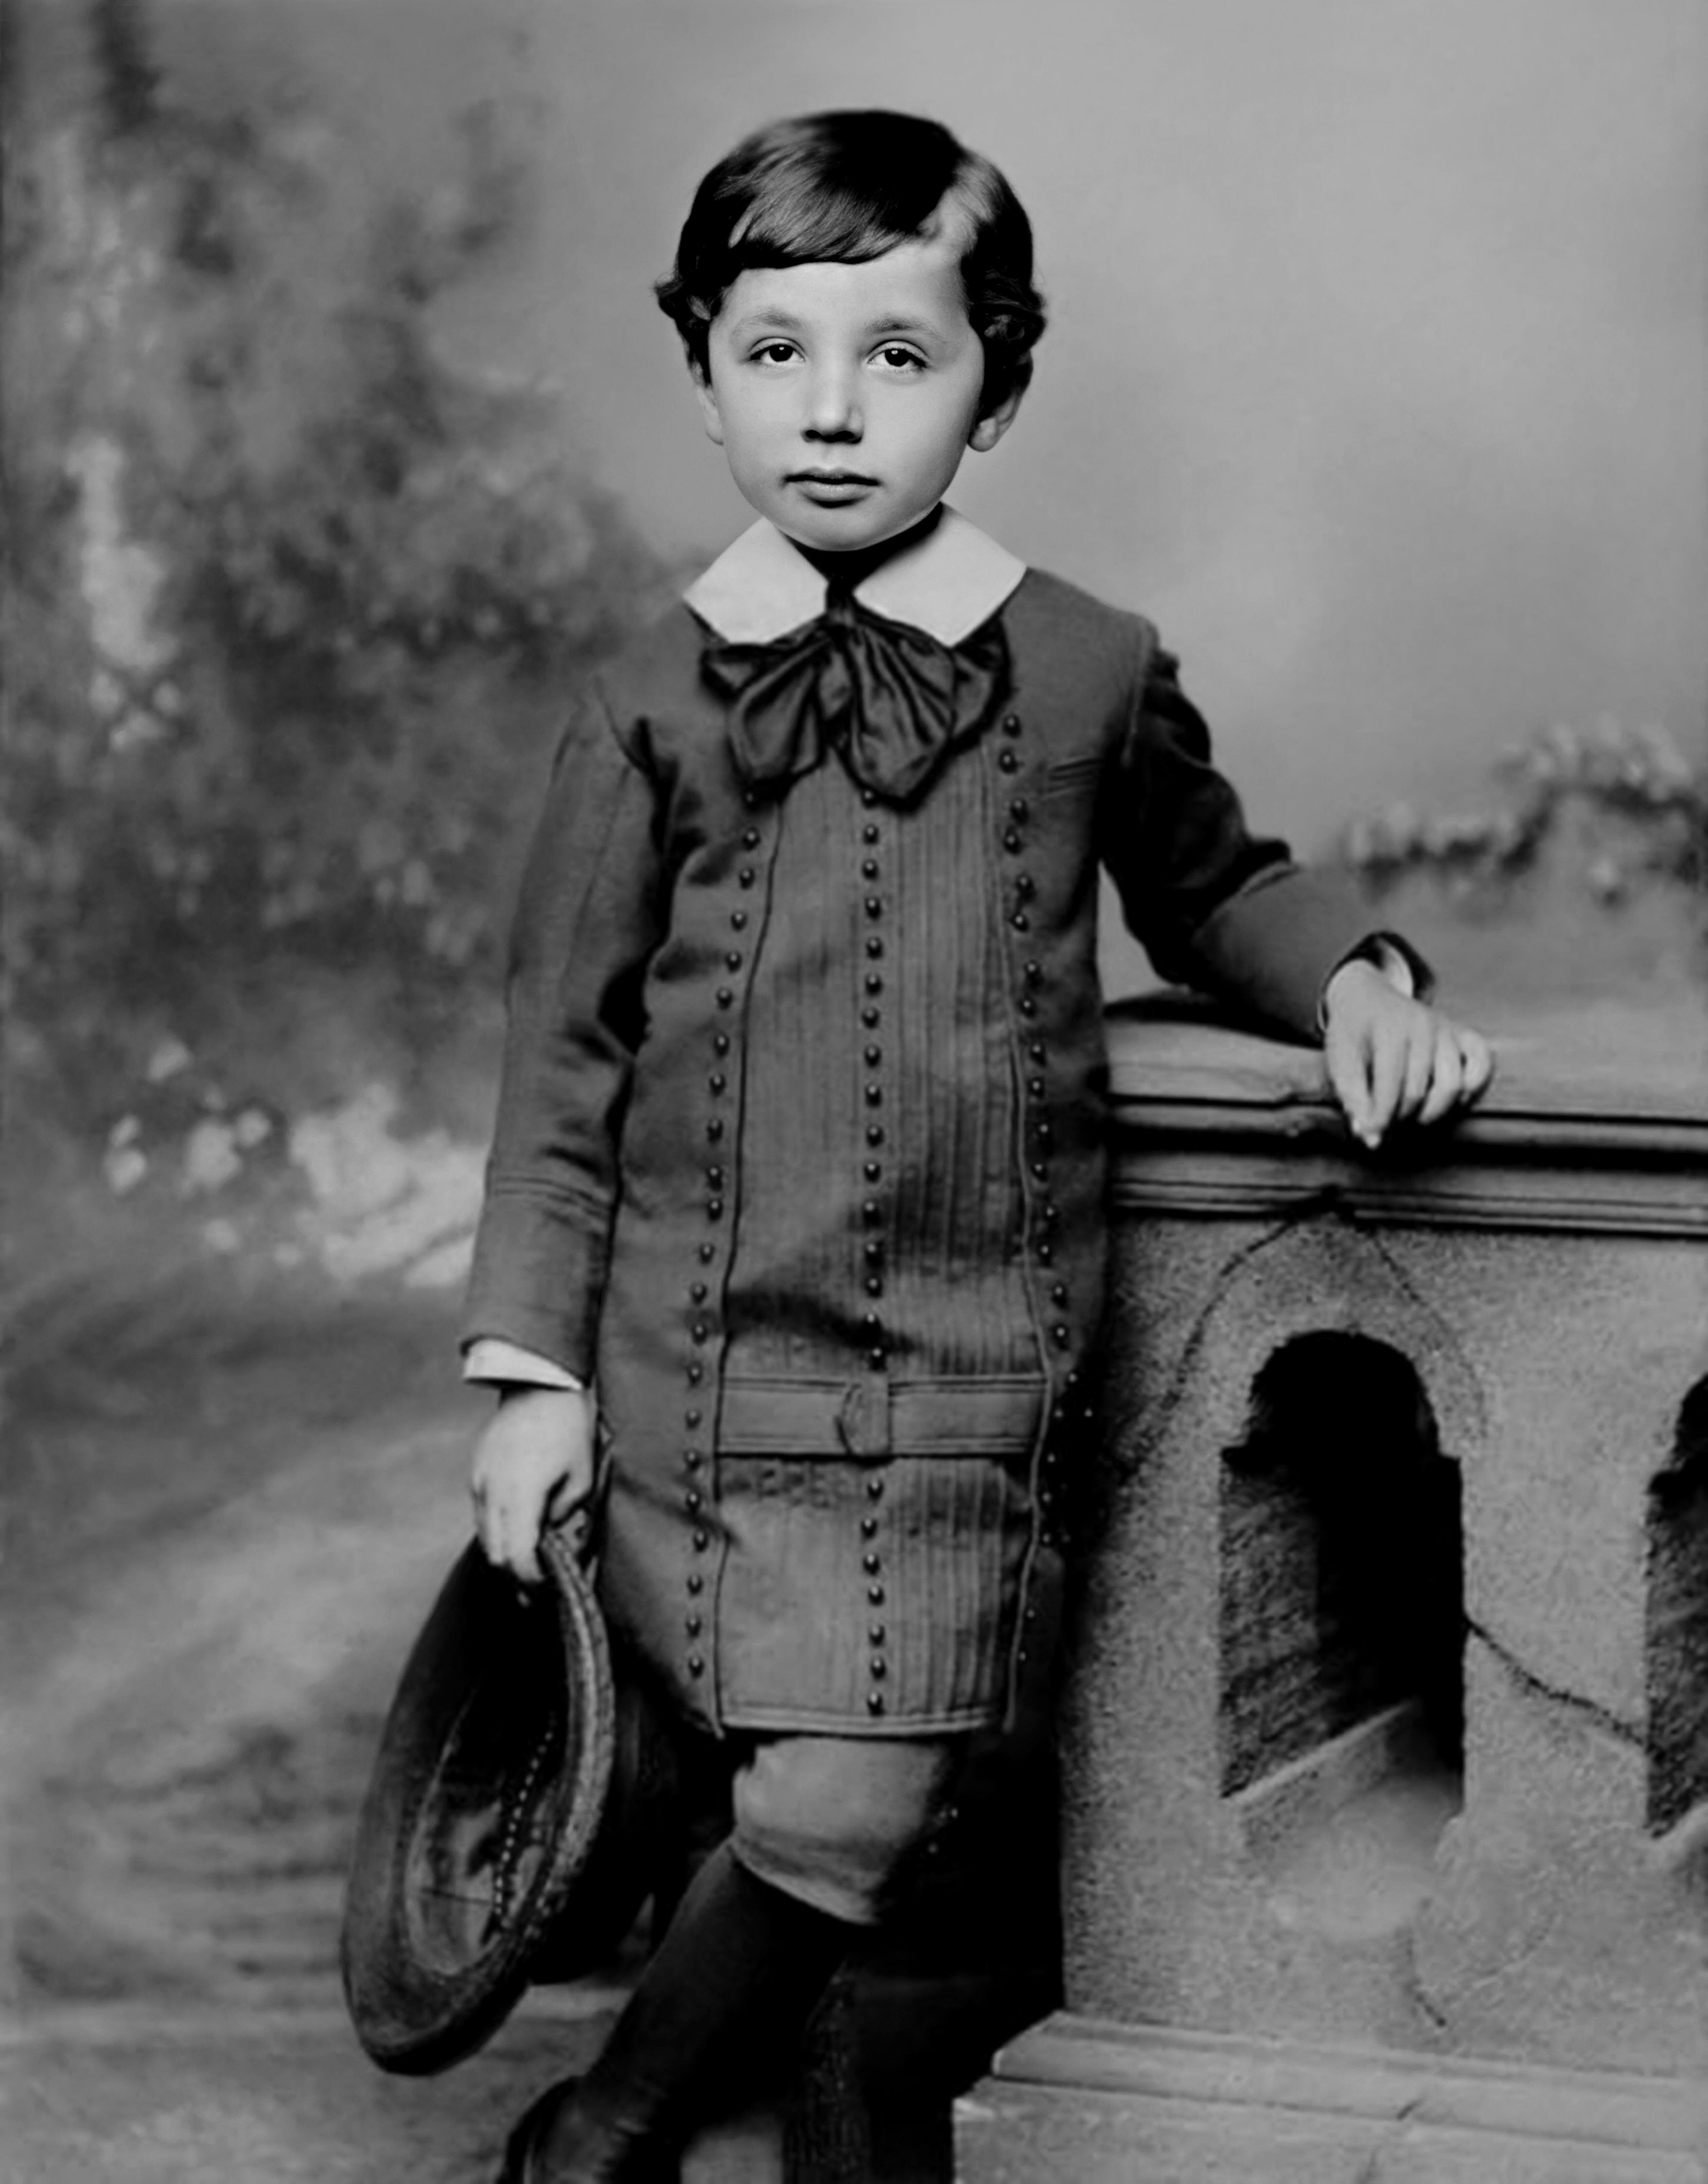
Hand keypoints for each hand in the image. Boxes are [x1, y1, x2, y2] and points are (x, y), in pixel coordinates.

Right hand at [470, 1384, 597, 1584]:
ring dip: (507, 1550)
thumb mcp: (580, 1478)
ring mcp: (479, 1481)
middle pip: (495, 1555)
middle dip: (517, 1573)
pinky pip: (483, 1513)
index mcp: (519, 1495)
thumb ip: (565, 1517)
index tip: (547, 1588)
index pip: (516, 1558)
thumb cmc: (567, 1428)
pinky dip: (499, 1527)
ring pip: (486, 1536)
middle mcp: (491, 1492)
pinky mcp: (476, 1472)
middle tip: (541, 1582)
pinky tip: (521, 1523)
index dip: (531, 1581)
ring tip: (532, 1554)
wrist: (540, 1383)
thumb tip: (554, 1540)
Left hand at [1322, 960, 1493, 1149]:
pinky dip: (1471, 1087)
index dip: (1378, 1116)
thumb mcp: (1339, 1059)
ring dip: (1431, 1111)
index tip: (1371, 1133)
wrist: (1368, 997)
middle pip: (1417, 1091)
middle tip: (1387, 1121)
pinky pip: (1482, 1064)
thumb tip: (1371, 1139)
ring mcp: (1446, 1029)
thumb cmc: (1353, 1032)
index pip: (1389, 1085)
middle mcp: (1422, 1025)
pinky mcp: (1463, 1033)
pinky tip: (1448, 1099)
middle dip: (1399, 1116)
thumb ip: (1351, 1098)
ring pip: (1452, 1085)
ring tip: (1411, 1114)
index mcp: (1388, 1028)